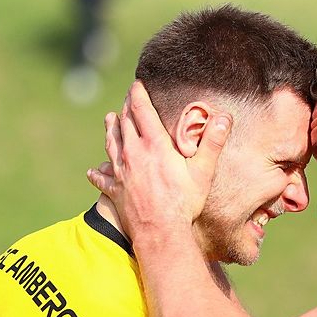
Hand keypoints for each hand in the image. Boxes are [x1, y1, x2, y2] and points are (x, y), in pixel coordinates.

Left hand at [87, 81, 231, 241]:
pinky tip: (93, 171)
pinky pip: (103, 178)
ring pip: (111, 143)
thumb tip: (224, 118)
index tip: (137, 84)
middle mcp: (133, 153)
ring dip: (110, 129)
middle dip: (125, 108)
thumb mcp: (203, 171)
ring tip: (109, 119)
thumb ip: (212, 143)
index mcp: (154, 145)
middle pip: (124, 123)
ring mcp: (121, 172)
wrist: (160, 231)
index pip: (141, 110)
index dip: (138, 95)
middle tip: (127, 99)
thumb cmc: (184, 202)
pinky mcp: (115, 190)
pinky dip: (98, 172)